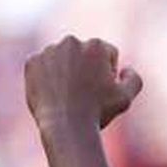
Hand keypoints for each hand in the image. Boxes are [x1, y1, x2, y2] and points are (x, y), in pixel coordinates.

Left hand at [24, 35, 143, 135]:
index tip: (100, 91)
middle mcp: (71, 41)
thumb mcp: (126, 98)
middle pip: (83, 53)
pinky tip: (53, 93)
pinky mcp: (31, 61)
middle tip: (84, 94)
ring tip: (67, 95)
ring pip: (62, 58)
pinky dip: (47, 77)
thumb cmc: (98, 112)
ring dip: (65, 71)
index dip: (107, 75)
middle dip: (85, 68)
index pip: (107, 55)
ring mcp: (49, 50)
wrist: (64, 125)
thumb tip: (126, 69)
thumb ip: (134, 79)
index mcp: (96, 45)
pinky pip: (42, 66)